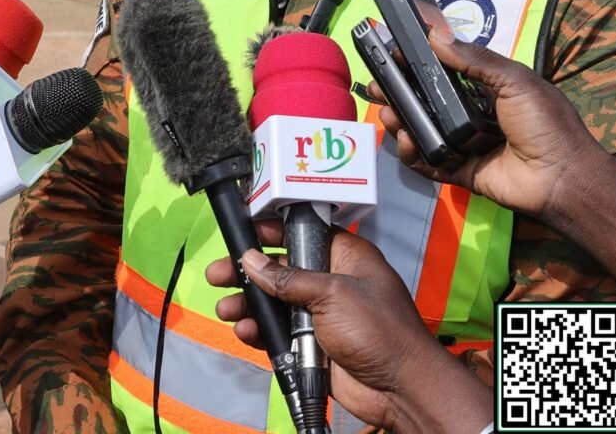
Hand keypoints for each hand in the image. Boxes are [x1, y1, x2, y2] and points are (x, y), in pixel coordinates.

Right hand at [206, 223, 484, 432]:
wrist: (397, 387)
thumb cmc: (376, 327)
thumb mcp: (331, 293)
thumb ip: (289, 279)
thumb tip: (252, 260)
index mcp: (344, 255)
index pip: (303, 233)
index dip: (273, 231)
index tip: (242, 228)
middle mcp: (330, 280)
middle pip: (282, 269)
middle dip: (250, 272)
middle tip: (218, 274)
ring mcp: (321, 313)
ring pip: (276, 303)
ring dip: (251, 305)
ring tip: (226, 309)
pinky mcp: (312, 344)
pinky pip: (280, 333)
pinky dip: (261, 332)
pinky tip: (245, 332)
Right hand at [375, 29, 604, 221]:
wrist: (562, 178)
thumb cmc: (545, 123)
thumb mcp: (514, 81)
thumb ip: (475, 59)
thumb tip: (436, 35)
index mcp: (488, 88)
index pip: (446, 71)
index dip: (419, 63)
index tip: (393, 54)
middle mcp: (473, 114)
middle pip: (428, 101)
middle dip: (401, 92)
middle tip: (377, 86)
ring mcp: (466, 144)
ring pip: (425, 130)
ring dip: (403, 121)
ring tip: (389, 113)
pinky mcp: (461, 172)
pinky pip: (430, 162)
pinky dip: (414, 154)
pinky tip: (406, 142)